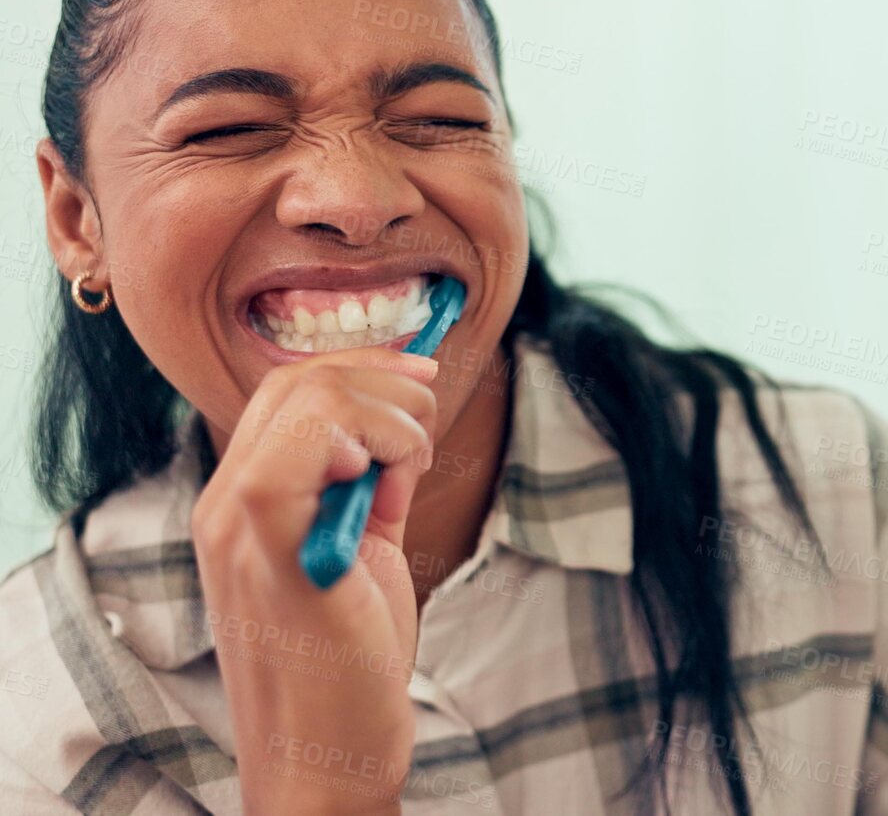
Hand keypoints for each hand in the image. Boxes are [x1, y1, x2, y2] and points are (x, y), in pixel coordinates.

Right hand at [190, 347, 439, 814]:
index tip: (425, 382)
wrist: (326, 757)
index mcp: (240, 501)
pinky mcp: (272, 543)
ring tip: (409, 478)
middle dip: (389, 385)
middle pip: (301, 379)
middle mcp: (222, 503)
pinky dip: (381, 443)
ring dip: (394, 417)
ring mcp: (236, 522)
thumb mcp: (360, 555)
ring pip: (314, 395)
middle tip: (426, 439)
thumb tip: (401, 425)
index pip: (289, 388)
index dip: (366, 368)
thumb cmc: (347, 665)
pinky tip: (394, 492)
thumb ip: (367, 490)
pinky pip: (315, 442)